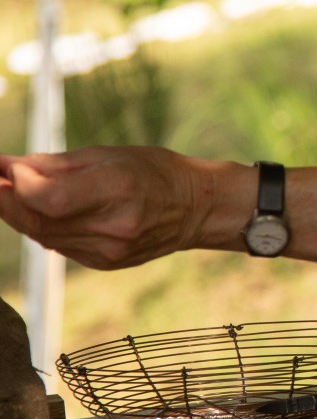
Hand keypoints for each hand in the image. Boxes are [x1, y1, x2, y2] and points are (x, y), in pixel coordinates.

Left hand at [0, 146, 243, 269]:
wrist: (196, 209)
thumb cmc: (156, 171)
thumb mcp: (110, 155)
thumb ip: (56, 164)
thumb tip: (8, 166)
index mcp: (118, 191)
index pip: (49, 199)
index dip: (17, 186)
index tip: (6, 168)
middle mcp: (114, 227)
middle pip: (38, 221)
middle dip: (7, 200)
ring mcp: (109, 251)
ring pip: (43, 236)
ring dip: (22, 213)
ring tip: (16, 190)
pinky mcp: (105, 263)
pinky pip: (59, 245)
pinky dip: (45, 227)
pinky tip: (47, 211)